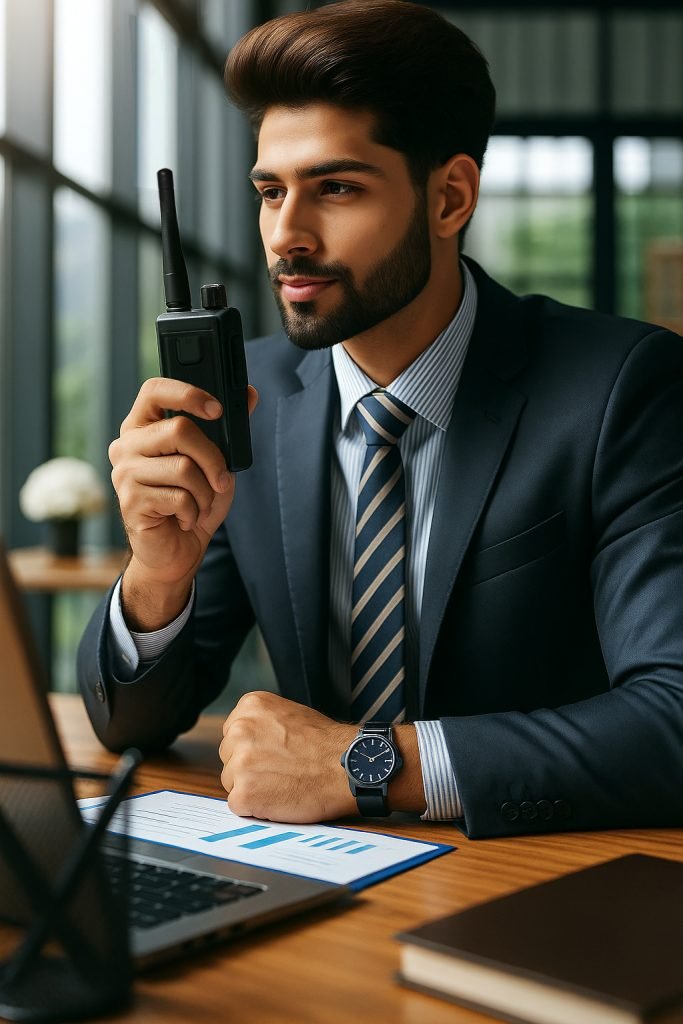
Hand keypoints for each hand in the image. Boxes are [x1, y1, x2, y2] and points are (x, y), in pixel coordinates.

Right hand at [109, 378, 256, 628]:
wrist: (176, 552)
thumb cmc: (192, 503)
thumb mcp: (215, 461)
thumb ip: (227, 427)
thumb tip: (250, 394)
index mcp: (143, 428)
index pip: (154, 390)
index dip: (188, 393)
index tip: (217, 409)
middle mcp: (127, 445)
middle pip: (179, 429)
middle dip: (213, 458)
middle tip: (221, 480)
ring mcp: (124, 473)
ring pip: (183, 467)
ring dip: (205, 492)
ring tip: (200, 504)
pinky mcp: (130, 500)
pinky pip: (178, 496)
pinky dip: (194, 511)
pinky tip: (185, 518)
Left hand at [219, 692, 356, 822]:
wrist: (347, 768)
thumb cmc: (326, 744)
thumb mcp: (290, 713)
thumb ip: (263, 723)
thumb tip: (247, 739)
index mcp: (250, 706)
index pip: (233, 733)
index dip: (253, 748)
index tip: (273, 754)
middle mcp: (239, 730)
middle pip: (229, 757)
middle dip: (249, 767)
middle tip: (280, 771)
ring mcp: (239, 763)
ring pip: (232, 781)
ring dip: (252, 787)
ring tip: (283, 784)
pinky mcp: (243, 794)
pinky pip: (238, 804)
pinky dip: (256, 807)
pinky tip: (279, 798)